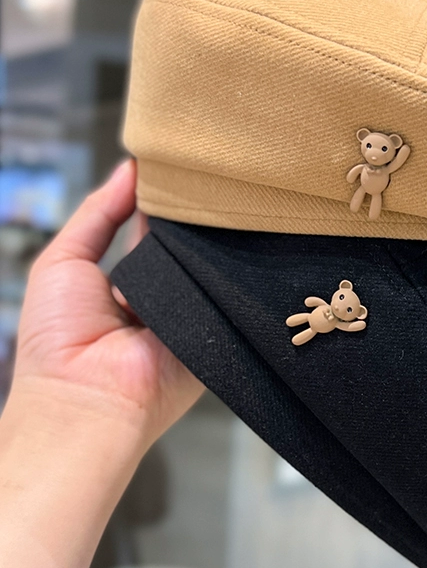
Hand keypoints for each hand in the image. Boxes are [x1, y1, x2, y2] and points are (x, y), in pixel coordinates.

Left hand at [10, 157, 203, 449]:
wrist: (83, 398)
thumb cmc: (57, 338)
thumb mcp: (64, 260)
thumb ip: (98, 214)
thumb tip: (130, 169)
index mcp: (129, 286)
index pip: (154, 234)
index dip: (161, 204)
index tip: (176, 170)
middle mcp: (166, 299)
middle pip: (186, 248)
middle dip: (191, 218)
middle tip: (205, 181)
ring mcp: (193, 316)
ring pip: (208, 267)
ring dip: (208, 241)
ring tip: (219, 206)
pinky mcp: (217, 332)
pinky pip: (224, 293)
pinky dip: (222, 272)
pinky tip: (227, 244)